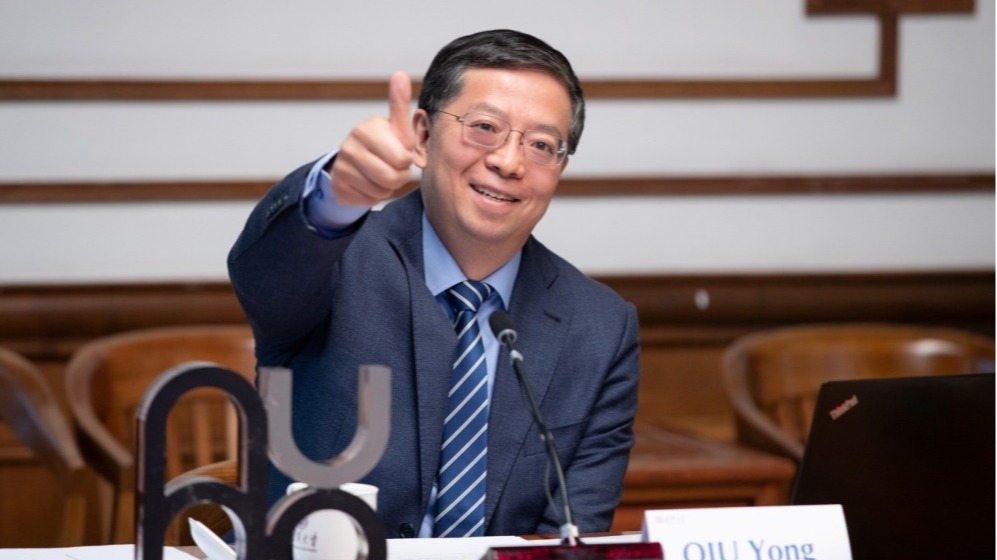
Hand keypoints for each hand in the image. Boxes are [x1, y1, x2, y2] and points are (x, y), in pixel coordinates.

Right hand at [330, 71, 415, 205]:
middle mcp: (350, 144)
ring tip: (381, 173)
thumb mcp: (396, 127)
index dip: (406, 160)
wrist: (355, 164)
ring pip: (381, 189)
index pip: (402, 157)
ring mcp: (342, 165)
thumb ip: (399, 104)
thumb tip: (400, 73)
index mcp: (367, 128)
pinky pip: (368, 199)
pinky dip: (373, 195)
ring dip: (387, 186)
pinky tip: (368, 183)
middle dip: (399, 175)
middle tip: (393, 167)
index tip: (400, 152)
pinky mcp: (338, 185)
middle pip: (392, 176)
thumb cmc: (384, 144)